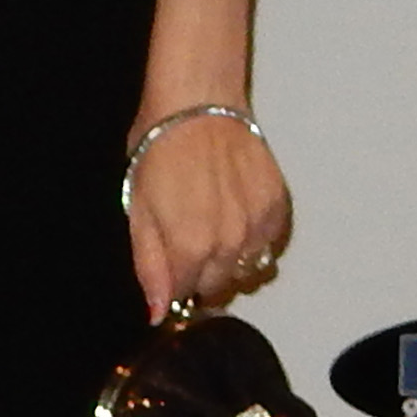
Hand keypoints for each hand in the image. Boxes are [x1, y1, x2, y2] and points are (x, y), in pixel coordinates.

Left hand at [122, 109, 290, 319]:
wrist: (198, 104)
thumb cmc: (159, 149)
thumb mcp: (138, 208)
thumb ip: (150, 265)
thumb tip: (158, 312)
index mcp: (191, 248)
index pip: (186, 297)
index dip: (175, 288)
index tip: (170, 273)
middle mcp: (231, 244)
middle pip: (219, 288)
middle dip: (202, 278)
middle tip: (188, 245)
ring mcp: (259, 227)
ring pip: (250, 271)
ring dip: (232, 263)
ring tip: (214, 229)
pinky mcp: (279, 207)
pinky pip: (270, 245)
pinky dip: (255, 240)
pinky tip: (237, 214)